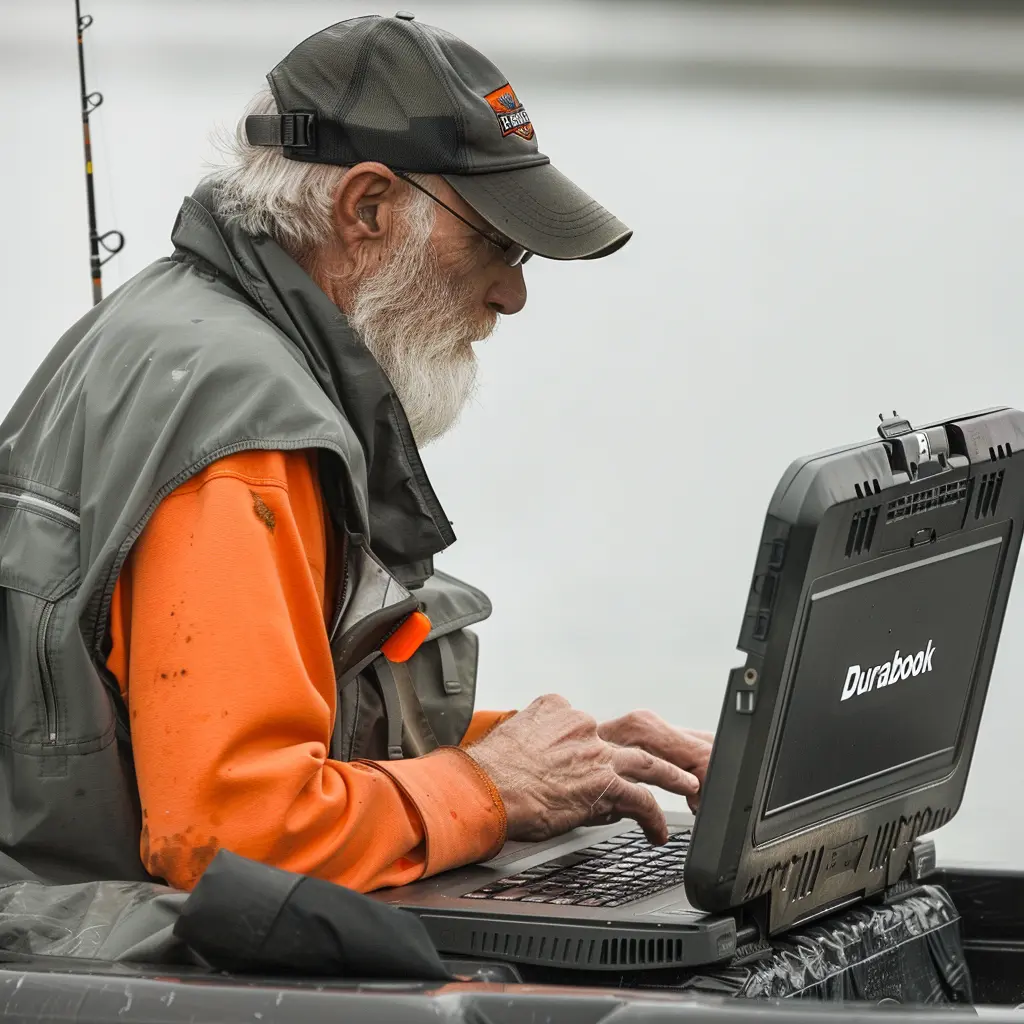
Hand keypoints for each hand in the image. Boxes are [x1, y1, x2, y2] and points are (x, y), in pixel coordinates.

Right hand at [465, 694, 700, 844]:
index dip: (593, 748)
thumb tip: (548, 763)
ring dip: (671, 776)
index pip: (587, 726)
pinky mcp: (607, 783)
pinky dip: (653, 819)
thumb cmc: (488, 771)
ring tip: (687, 785)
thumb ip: (535, 743)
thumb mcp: (512, 738)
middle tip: (664, 762)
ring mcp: (598, 753)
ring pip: (647, 762)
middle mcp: (582, 726)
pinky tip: (657, 832)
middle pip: (624, 738)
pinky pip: (642, 801)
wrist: (487, 787)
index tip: (595, 761)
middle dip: (645, 752)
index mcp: (556, 709)